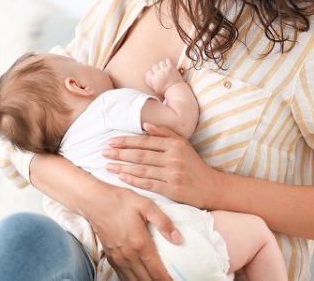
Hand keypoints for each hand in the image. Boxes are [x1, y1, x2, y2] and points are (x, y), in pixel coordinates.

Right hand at [86, 184, 180, 280]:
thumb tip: (179, 239)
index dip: (166, 280)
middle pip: (146, 280)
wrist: (94, 201)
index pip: (156, 271)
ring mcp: (118, 258)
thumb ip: (164, 223)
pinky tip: (139, 279)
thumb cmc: (121, 201)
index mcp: (140, 243)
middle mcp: (129, 255)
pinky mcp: (110, 257)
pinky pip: (123, 276)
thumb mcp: (146, 205)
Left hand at [104, 123, 220, 208]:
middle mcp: (173, 158)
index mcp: (175, 144)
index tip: (111, 141)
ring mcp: (172, 174)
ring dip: (122, 167)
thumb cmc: (193, 164)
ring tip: (107, 166)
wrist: (211, 186)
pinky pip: (148, 184)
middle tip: (103, 152)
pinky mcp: (171, 189)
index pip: (145, 141)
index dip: (126, 141)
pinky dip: (133, 180)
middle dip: (120, 153)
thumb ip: (165, 132)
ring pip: (142, 169)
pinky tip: (121, 177)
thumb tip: (145, 124)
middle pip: (141, 154)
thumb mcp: (183, 144)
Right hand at [144, 58, 183, 96]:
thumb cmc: (166, 91)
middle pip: (154, 67)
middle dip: (157, 69)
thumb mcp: (155, 89)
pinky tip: (169, 65)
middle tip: (161, 72)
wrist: (176, 90)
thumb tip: (147, 77)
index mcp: (153, 80)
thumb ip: (150, 82)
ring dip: (163, 65)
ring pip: (161, 63)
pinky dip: (168, 62)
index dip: (151, 74)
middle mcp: (158, 74)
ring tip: (165, 69)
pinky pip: (168, 60)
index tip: (155, 75)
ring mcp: (164, 70)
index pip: (148, 73)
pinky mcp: (171, 67)